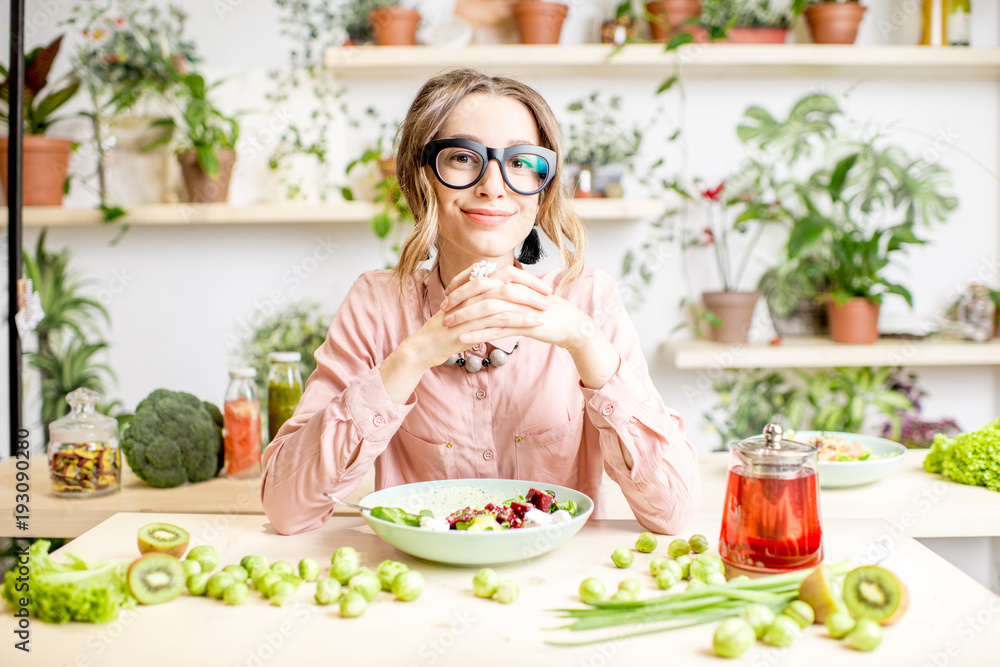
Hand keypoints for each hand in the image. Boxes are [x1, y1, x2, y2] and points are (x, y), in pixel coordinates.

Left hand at [440, 264, 597, 353]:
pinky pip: (496, 328)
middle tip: (442, 308)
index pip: (482, 276)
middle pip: (479, 289)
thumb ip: (509, 291)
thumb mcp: (527, 296)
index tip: (448, 292)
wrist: (572, 324)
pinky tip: (463, 339)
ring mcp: (519, 306)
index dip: (462, 283)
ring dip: (464, 316)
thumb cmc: (549, 311)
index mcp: (514, 279)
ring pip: (484, 309)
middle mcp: (514, 289)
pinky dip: (477, 333)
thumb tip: (491, 290)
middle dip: (458, 298)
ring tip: (447, 324)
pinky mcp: (523, 323)